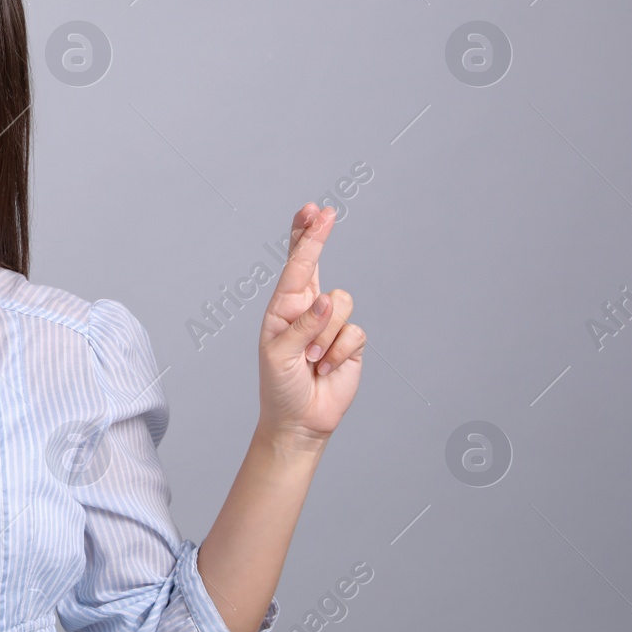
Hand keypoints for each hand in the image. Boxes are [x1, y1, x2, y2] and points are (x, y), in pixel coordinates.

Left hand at [256, 203, 365, 450]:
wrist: (300, 419)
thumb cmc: (279, 384)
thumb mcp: (278, 354)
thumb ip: (301, 325)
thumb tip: (325, 300)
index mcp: (283, 307)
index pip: (295, 265)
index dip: (305, 237)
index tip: (314, 211)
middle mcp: (307, 308)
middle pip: (316, 264)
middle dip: (317, 237)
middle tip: (323, 212)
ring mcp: (330, 323)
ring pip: (340, 304)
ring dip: (323, 336)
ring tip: (309, 359)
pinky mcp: (350, 342)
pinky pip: (353, 333)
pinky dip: (337, 353)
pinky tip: (324, 368)